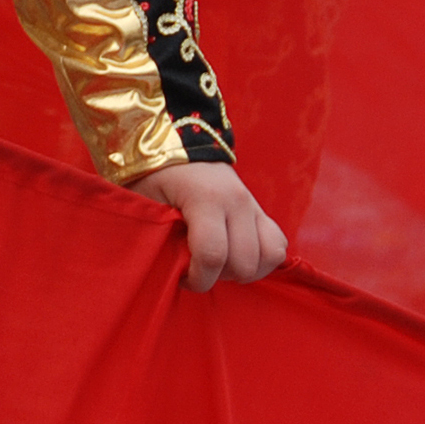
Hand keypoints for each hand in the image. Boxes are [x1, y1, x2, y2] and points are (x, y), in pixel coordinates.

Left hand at [128, 162, 286, 291]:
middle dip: (219, 276)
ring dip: (244, 271)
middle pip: (244, 262)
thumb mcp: (146, 203)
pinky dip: (262, 260)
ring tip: (219, 266)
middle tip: (196, 269)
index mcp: (205, 198)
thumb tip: (173, 271)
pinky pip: (279, 246)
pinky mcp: (261, 210)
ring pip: (270, 256)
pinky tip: (236, 259)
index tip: (181, 278)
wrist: (177, 145)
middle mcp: (237, 201)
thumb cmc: (154, 178)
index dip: (198, 278)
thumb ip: (158, 235)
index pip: (212, 255)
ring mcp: (253, 205)